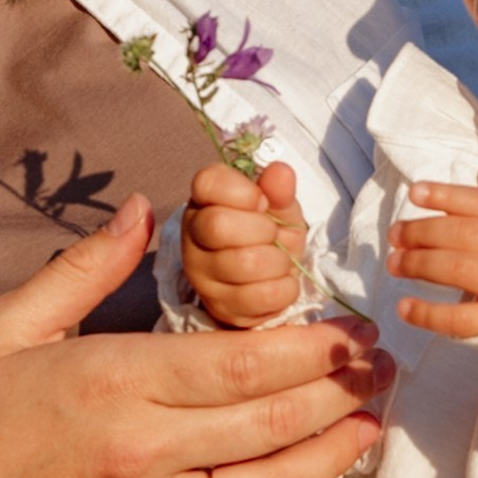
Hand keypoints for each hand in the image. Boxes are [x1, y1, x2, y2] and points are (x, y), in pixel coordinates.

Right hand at [0, 191, 386, 477]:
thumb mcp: (9, 326)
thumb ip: (87, 265)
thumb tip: (145, 209)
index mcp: (117, 380)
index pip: (245, 359)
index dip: (316, 344)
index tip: (353, 326)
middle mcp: (145, 451)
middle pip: (274, 418)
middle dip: (342, 389)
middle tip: (382, 366)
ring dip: (333, 453)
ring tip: (371, 423)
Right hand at [182, 161, 307, 326]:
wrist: (271, 280)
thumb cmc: (270, 234)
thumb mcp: (279, 207)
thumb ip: (278, 190)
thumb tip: (280, 171)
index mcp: (205, 200)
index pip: (207, 182)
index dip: (241, 191)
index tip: (262, 202)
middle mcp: (193, 234)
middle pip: (218, 226)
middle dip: (262, 230)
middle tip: (272, 235)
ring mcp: (200, 274)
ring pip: (244, 264)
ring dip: (278, 262)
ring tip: (278, 260)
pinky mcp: (218, 306)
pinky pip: (260, 296)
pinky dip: (284, 289)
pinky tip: (278, 283)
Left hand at [387, 154, 477, 336]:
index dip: (448, 195)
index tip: (415, 193)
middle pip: (468, 235)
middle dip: (424, 231)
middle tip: (395, 234)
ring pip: (463, 270)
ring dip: (422, 264)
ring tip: (394, 262)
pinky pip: (465, 320)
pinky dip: (430, 314)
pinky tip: (404, 307)